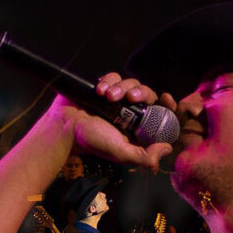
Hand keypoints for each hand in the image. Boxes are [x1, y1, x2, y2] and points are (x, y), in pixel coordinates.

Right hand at [50, 72, 173, 172]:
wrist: (64, 127)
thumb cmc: (92, 142)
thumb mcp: (121, 153)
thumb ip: (145, 156)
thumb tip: (167, 149)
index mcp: (139, 127)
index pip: (161, 113)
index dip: (168, 105)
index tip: (167, 98)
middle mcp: (131, 112)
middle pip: (148, 93)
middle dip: (141, 91)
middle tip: (130, 98)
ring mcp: (118, 99)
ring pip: (131, 82)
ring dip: (121, 86)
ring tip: (107, 96)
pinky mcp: (105, 87)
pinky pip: (114, 76)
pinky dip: (109, 81)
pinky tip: (99, 91)